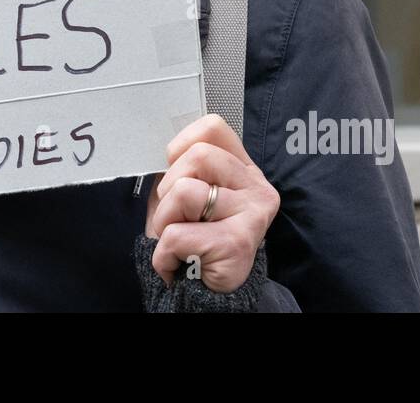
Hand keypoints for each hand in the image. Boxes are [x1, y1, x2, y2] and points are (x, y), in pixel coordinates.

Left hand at [143, 114, 279, 292]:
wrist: (202, 291)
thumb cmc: (192, 239)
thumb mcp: (186, 194)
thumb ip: (183, 167)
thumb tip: (164, 148)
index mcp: (243, 169)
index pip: (213, 128)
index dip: (181, 146)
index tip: (176, 172)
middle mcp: (256, 188)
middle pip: (197, 156)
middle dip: (169, 188)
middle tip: (178, 217)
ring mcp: (252, 214)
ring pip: (184, 192)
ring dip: (165, 221)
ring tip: (180, 239)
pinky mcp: (238, 243)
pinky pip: (176, 234)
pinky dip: (164, 253)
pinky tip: (180, 261)